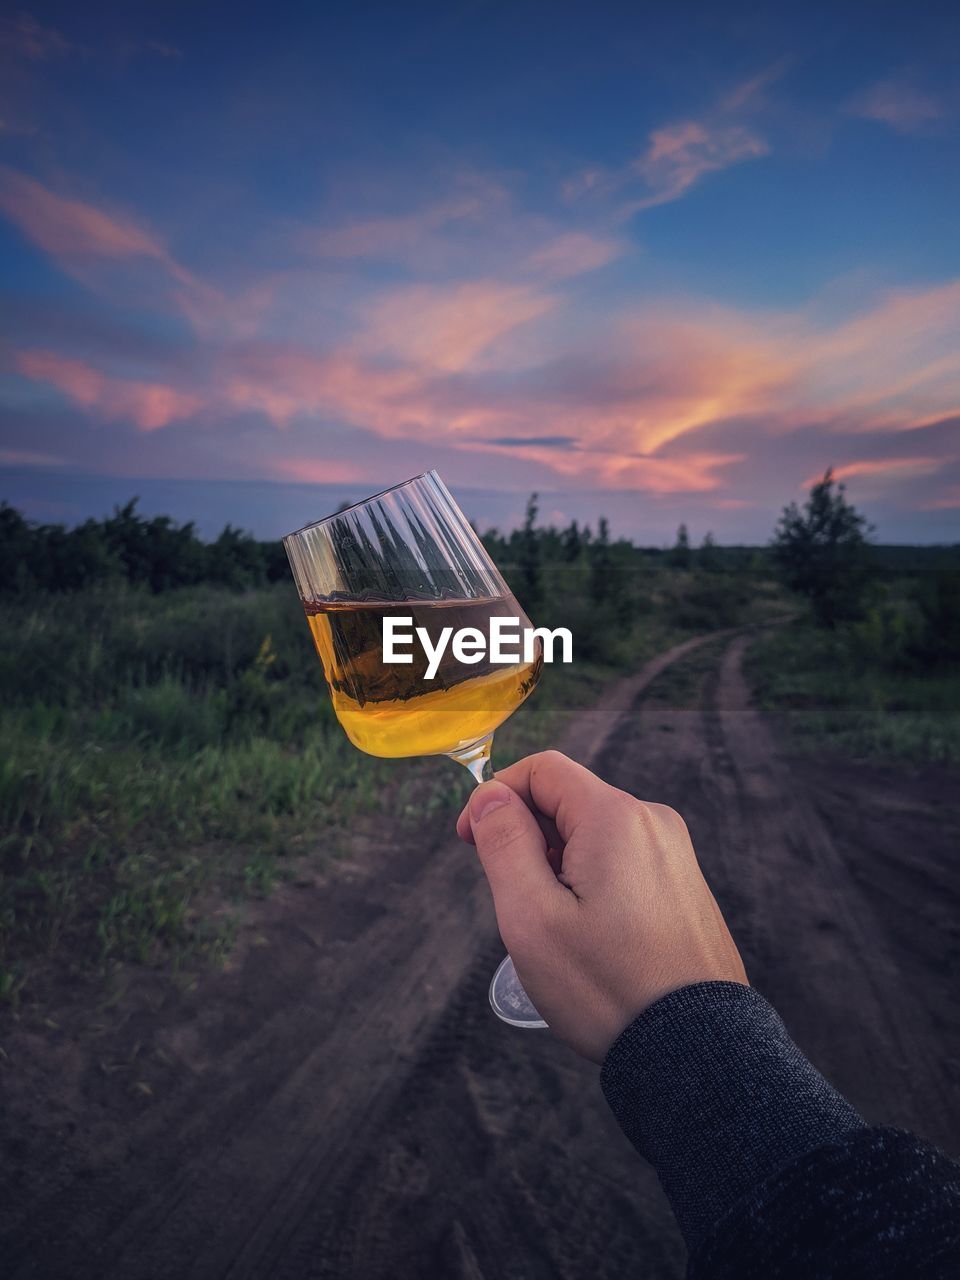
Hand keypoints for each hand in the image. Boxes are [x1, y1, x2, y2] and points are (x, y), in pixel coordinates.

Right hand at [456, 750, 747, 1062]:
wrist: (696, 1050)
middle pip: (569, 799)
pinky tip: (590, 937)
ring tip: (556, 928)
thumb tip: (489, 796)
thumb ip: (504, 843)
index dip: (495, 795)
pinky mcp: (683, 883)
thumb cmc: (608, 987)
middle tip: (513, 900)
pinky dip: (592, 881)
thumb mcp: (531, 916)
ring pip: (593, 833)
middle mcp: (652, 822)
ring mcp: (673, 853)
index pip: (542, 769)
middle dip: (527, 836)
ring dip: (558, 863)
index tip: (469, 839)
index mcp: (614, 818)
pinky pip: (622, 860)